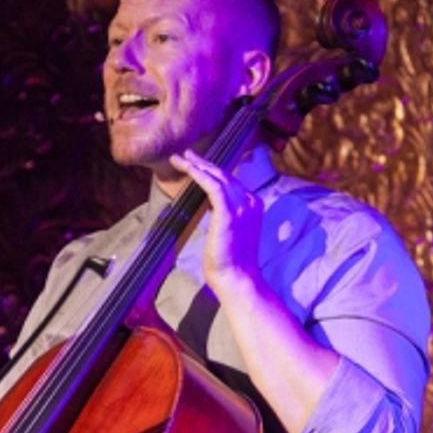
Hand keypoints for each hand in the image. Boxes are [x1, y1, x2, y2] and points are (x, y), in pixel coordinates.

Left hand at [169, 149, 265, 294]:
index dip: (214, 172)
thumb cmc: (230, 262)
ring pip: (218, 177)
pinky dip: (198, 174)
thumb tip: (210, 209)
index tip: (198, 165)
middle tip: (187, 154)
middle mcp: (250, 201)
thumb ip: (224, 217)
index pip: (232, 182)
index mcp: (253, 205)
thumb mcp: (229, 233)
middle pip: (225, 175)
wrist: (237, 277)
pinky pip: (212, 186)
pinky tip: (187, 168)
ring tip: (180, 158)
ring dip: (197, 165)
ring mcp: (242, 205)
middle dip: (205, 163)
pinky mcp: (229, 212)